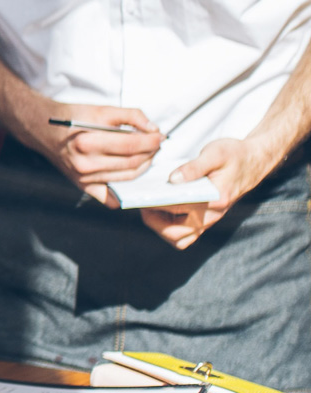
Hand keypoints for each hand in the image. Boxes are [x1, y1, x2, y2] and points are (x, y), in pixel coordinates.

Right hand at [36, 103, 164, 203]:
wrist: (44, 130)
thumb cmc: (72, 118)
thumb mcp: (101, 109)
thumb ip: (130, 115)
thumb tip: (153, 129)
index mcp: (87, 142)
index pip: (131, 145)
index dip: (151, 140)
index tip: (160, 135)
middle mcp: (84, 163)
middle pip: (132, 163)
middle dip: (151, 153)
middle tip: (156, 143)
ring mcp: (83, 178)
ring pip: (127, 177)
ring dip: (144, 166)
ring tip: (147, 154)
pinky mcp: (83, 186)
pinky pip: (110, 197)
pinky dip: (124, 191)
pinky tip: (130, 175)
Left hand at [140, 136, 272, 248]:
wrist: (253, 161)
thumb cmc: (234, 155)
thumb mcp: (215, 153)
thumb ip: (194, 167)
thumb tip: (172, 180)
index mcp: (215, 199)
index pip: (177, 208)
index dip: (154, 204)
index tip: (139, 197)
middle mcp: (211, 215)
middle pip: (176, 234)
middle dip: (153, 222)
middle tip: (141, 203)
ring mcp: (208, 220)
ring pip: (179, 238)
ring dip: (160, 228)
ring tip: (148, 207)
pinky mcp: (204, 219)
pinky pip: (184, 233)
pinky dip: (168, 226)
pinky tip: (159, 209)